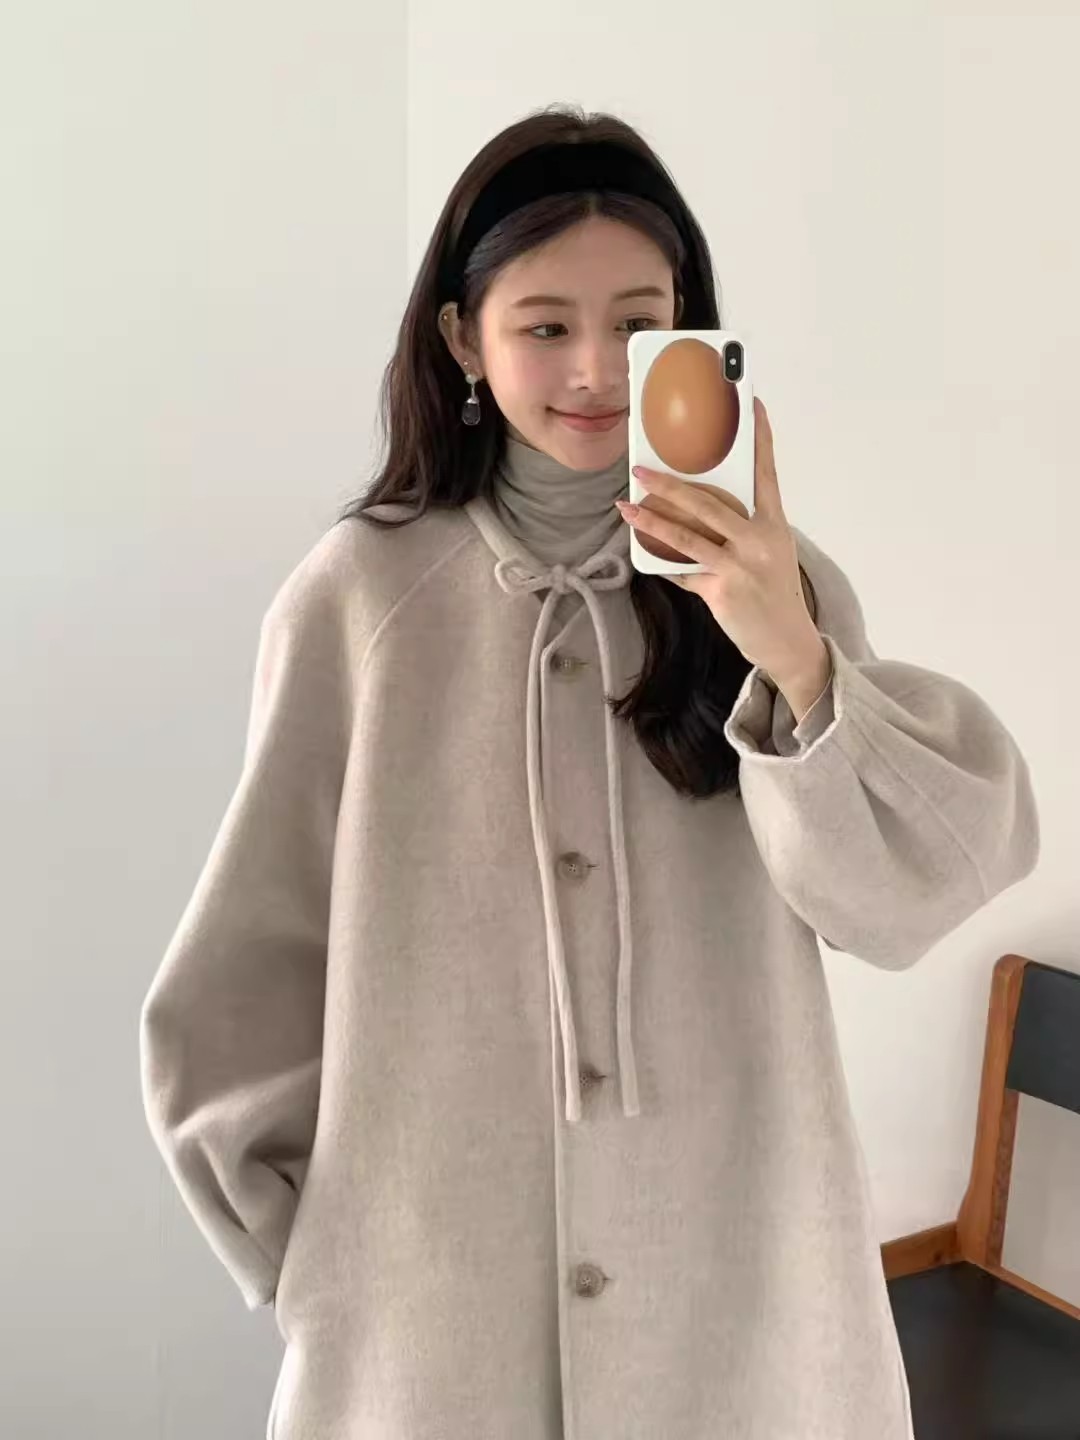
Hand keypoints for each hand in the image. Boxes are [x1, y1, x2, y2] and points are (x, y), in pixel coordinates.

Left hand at [616, 397, 830, 709]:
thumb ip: (743, 529)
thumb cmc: (775, 593)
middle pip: (708, 501)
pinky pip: (682, 571)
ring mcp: (740, 566)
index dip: (759, 437)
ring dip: (651, 519)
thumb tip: (699, 510)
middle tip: (642, 469)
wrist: (788, 641)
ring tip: (627, 505)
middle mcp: (759, 540)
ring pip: (686, 535)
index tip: (753, 403)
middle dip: (670, 484)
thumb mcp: (770, 553)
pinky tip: (643, 551)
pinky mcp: (722, 591)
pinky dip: (662, 562)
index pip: (766, 472)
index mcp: (774, 524)